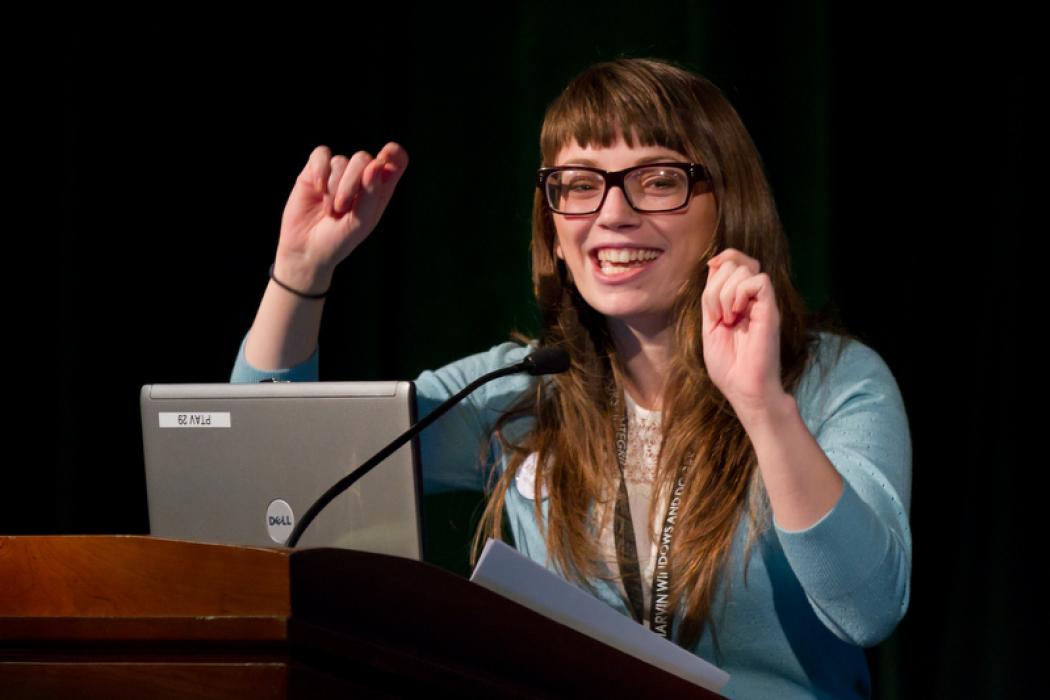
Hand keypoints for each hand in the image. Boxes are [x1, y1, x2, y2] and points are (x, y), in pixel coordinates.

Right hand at [274, 143, 408, 291]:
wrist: (307, 250)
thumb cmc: (339, 239)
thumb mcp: (361, 221)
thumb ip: (371, 193)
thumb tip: (376, 163)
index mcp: (379, 189)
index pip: (395, 161)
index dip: (394, 154)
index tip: (388, 153)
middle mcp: (360, 177)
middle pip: (363, 158)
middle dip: (352, 182)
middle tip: (343, 207)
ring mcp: (337, 173)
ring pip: (341, 161)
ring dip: (334, 188)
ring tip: (330, 210)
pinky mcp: (314, 171)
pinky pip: (320, 155)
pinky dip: (320, 171)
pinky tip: (318, 189)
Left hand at [701, 248, 784, 419]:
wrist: (744, 389)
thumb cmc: (728, 365)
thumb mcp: (709, 325)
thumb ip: (710, 296)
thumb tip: (714, 264)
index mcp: (737, 299)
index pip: (733, 261)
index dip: (720, 260)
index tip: (710, 276)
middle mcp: (751, 298)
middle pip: (734, 262)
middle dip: (715, 284)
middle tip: (717, 314)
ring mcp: (762, 303)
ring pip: (744, 269)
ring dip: (724, 293)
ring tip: (727, 319)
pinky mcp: (771, 310)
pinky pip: (759, 281)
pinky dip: (740, 294)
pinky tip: (736, 315)